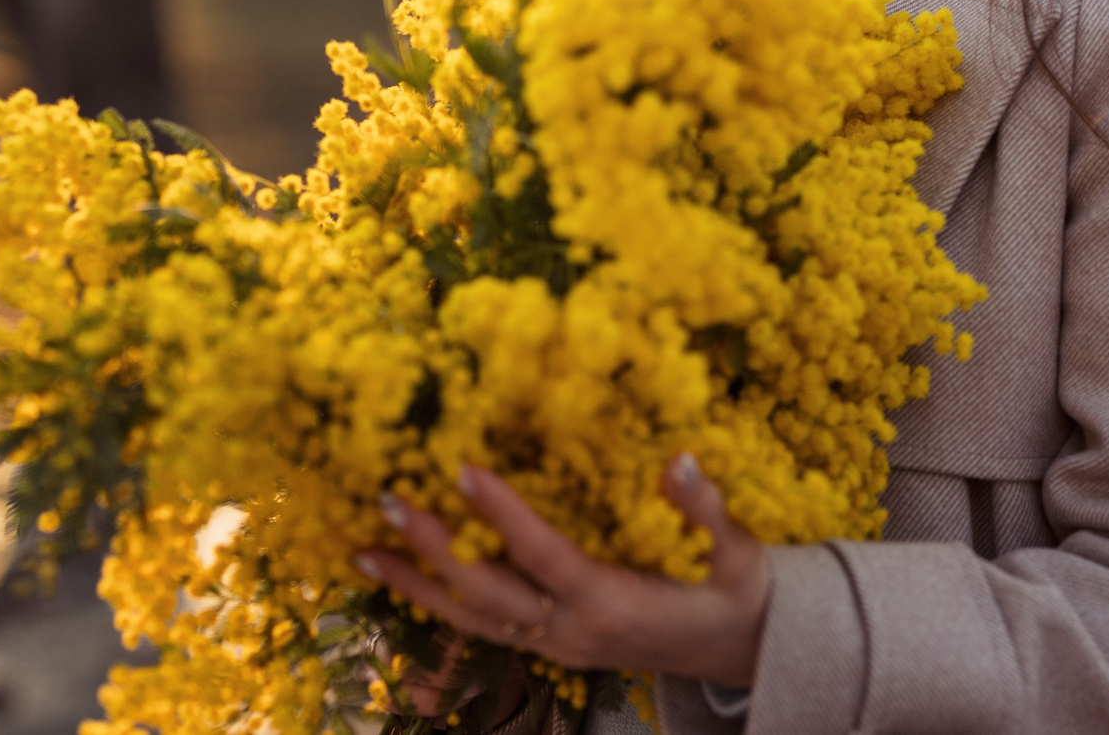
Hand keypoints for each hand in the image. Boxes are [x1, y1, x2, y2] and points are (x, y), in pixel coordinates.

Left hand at [356, 454, 773, 690]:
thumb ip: (705, 509)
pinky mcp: (551, 647)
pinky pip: (483, 628)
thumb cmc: (737, 592)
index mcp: (612, 603)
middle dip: (432, 548)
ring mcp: (556, 646)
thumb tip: (679, 459)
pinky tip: (410, 579)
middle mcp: (572, 631)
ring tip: (365, 552)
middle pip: (486, 592)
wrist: (743, 650)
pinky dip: (439, 604)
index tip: (461, 467)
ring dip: (416, 585)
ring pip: (471, 620)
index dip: (500, 514)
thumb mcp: (736, 550)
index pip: (542, 554)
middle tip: (388, 500)